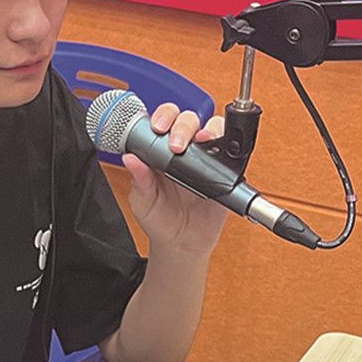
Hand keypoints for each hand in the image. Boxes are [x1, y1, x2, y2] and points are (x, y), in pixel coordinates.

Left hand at [123, 103, 228, 257]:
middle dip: (182, 126)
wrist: (181, 243)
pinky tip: (219, 150)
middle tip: (176, 144)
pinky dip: (228, 143)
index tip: (157, 128)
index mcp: (161, 153)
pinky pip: (231, 151)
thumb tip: (130, 159)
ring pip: (212, 127)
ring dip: (208, 129)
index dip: (162, 118)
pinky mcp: (224, 171)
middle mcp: (185, 151)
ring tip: (201, 139)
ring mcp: (206, 159)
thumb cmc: (159, 219)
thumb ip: (139, 180)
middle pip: (188, 120)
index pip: (163, 122)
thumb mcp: (142, 201)